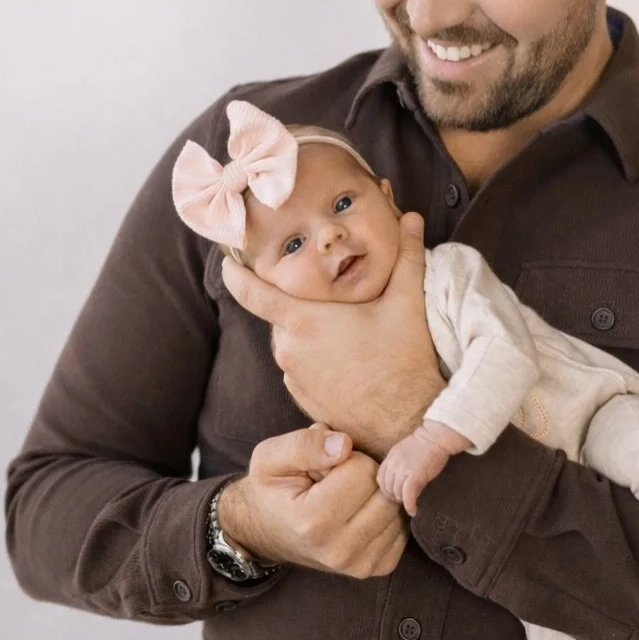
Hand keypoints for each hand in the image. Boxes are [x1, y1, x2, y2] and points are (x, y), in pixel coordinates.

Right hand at [217, 422, 407, 577]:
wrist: (269, 532)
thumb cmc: (272, 489)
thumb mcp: (270, 458)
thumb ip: (304, 445)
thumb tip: (345, 445)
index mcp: (313, 523)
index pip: (362, 469)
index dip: (346, 458)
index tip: (324, 469)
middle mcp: (340, 551)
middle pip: (385, 489)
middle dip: (366, 475)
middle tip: (336, 482)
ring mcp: (361, 564)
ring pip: (397, 506)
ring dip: (377, 494)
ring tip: (346, 497)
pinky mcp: (379, 567)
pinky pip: (402, 526)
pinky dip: (385, 512)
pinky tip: (360, 512)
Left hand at [222, 212, 445, 458]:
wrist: (409, 421)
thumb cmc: (405, 359)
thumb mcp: (407, 300)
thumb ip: (407, 255)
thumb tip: (412, 218)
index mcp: (304, 320)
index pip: (252, 293)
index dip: (235, 274)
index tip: (226, 261)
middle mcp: (290, 350)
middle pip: (282, 316)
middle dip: (302, 305)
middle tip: (335, 301)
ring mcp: (295, 378)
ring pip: (293, 343)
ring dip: (311, 334)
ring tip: (350, 333)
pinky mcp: (304, 401)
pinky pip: (300, 369)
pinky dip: (316, 360)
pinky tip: (349, 360)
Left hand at [377, 421, 470, 515]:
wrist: (436, 437)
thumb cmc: (425, 443)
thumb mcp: (405, 450)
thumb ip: (398, 463)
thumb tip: (399, 479)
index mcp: (391, 457)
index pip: (380, 478)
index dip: (386, 488)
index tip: (394, 492)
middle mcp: (394, 464)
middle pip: (387, 488)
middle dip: (394, 496)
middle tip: (404, 499)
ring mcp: (403, 471)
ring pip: (396, 493)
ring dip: (403, 501)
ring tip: (410, 502)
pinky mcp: (414, 477)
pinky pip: (407, 496)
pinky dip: (409, 506)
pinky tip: (413, 510)